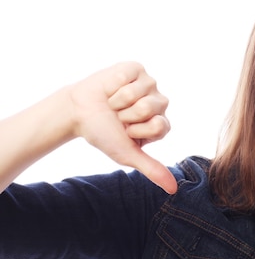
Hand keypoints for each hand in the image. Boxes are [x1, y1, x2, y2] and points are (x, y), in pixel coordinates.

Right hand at [70, 62, 176, 193]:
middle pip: (150, 107)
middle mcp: (160, 103)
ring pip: (138, 91)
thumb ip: (152, 169)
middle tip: (118, 117)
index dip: (137, 130)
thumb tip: (173, 190)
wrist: (78, 113)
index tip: (126, 132)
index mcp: (161, 124)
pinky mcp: (136, 68)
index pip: (159, 126)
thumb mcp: (127, 154)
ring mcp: (149, 84)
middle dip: (126, 115)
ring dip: (118, 100)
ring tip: (113, 104)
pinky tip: (110, 89)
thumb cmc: (104, 134)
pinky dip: (112, 84)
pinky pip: (128, 76)